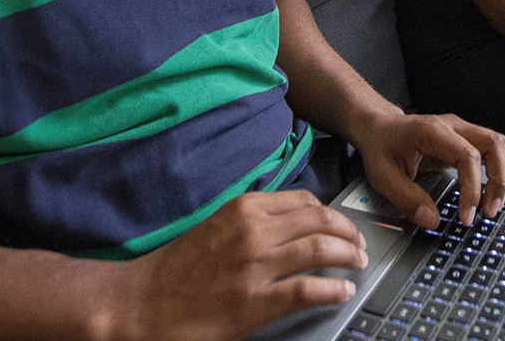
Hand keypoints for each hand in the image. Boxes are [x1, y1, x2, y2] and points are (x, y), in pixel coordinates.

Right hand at [123, 189, 367, 340]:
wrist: (144, 302)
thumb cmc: (177, 268)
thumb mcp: (216, 226)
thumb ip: (250, 221)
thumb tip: (287, 224)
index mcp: (243, 208)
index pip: (303, 201)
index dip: (330, 212)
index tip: (342, 224)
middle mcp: (254, 231)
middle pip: (319, 220)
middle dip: (347, 231)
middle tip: (360, 244)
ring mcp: (257, 266)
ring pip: (319, 248)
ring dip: (348, 255)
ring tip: (359, 263)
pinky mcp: (257, 302)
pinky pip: (308, 289)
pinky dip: (333, 288)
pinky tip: (344, 291)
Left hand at [354, 112, 504, 229]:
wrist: (377, 128)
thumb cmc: (380, 146)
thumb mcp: (383, 175)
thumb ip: (406, 198)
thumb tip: (432, 220)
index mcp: (432, 131)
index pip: (468, 156)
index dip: (472, 189)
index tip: (466, 216)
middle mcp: (451, 126)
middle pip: (494, 143)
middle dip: (499, 179)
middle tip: (490, 210)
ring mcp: (459, 131)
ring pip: (498, 144)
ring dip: (502, 176)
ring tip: (493, 205)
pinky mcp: (463, 141)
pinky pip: (490, 152)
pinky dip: (496, 173)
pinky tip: (488, 194)